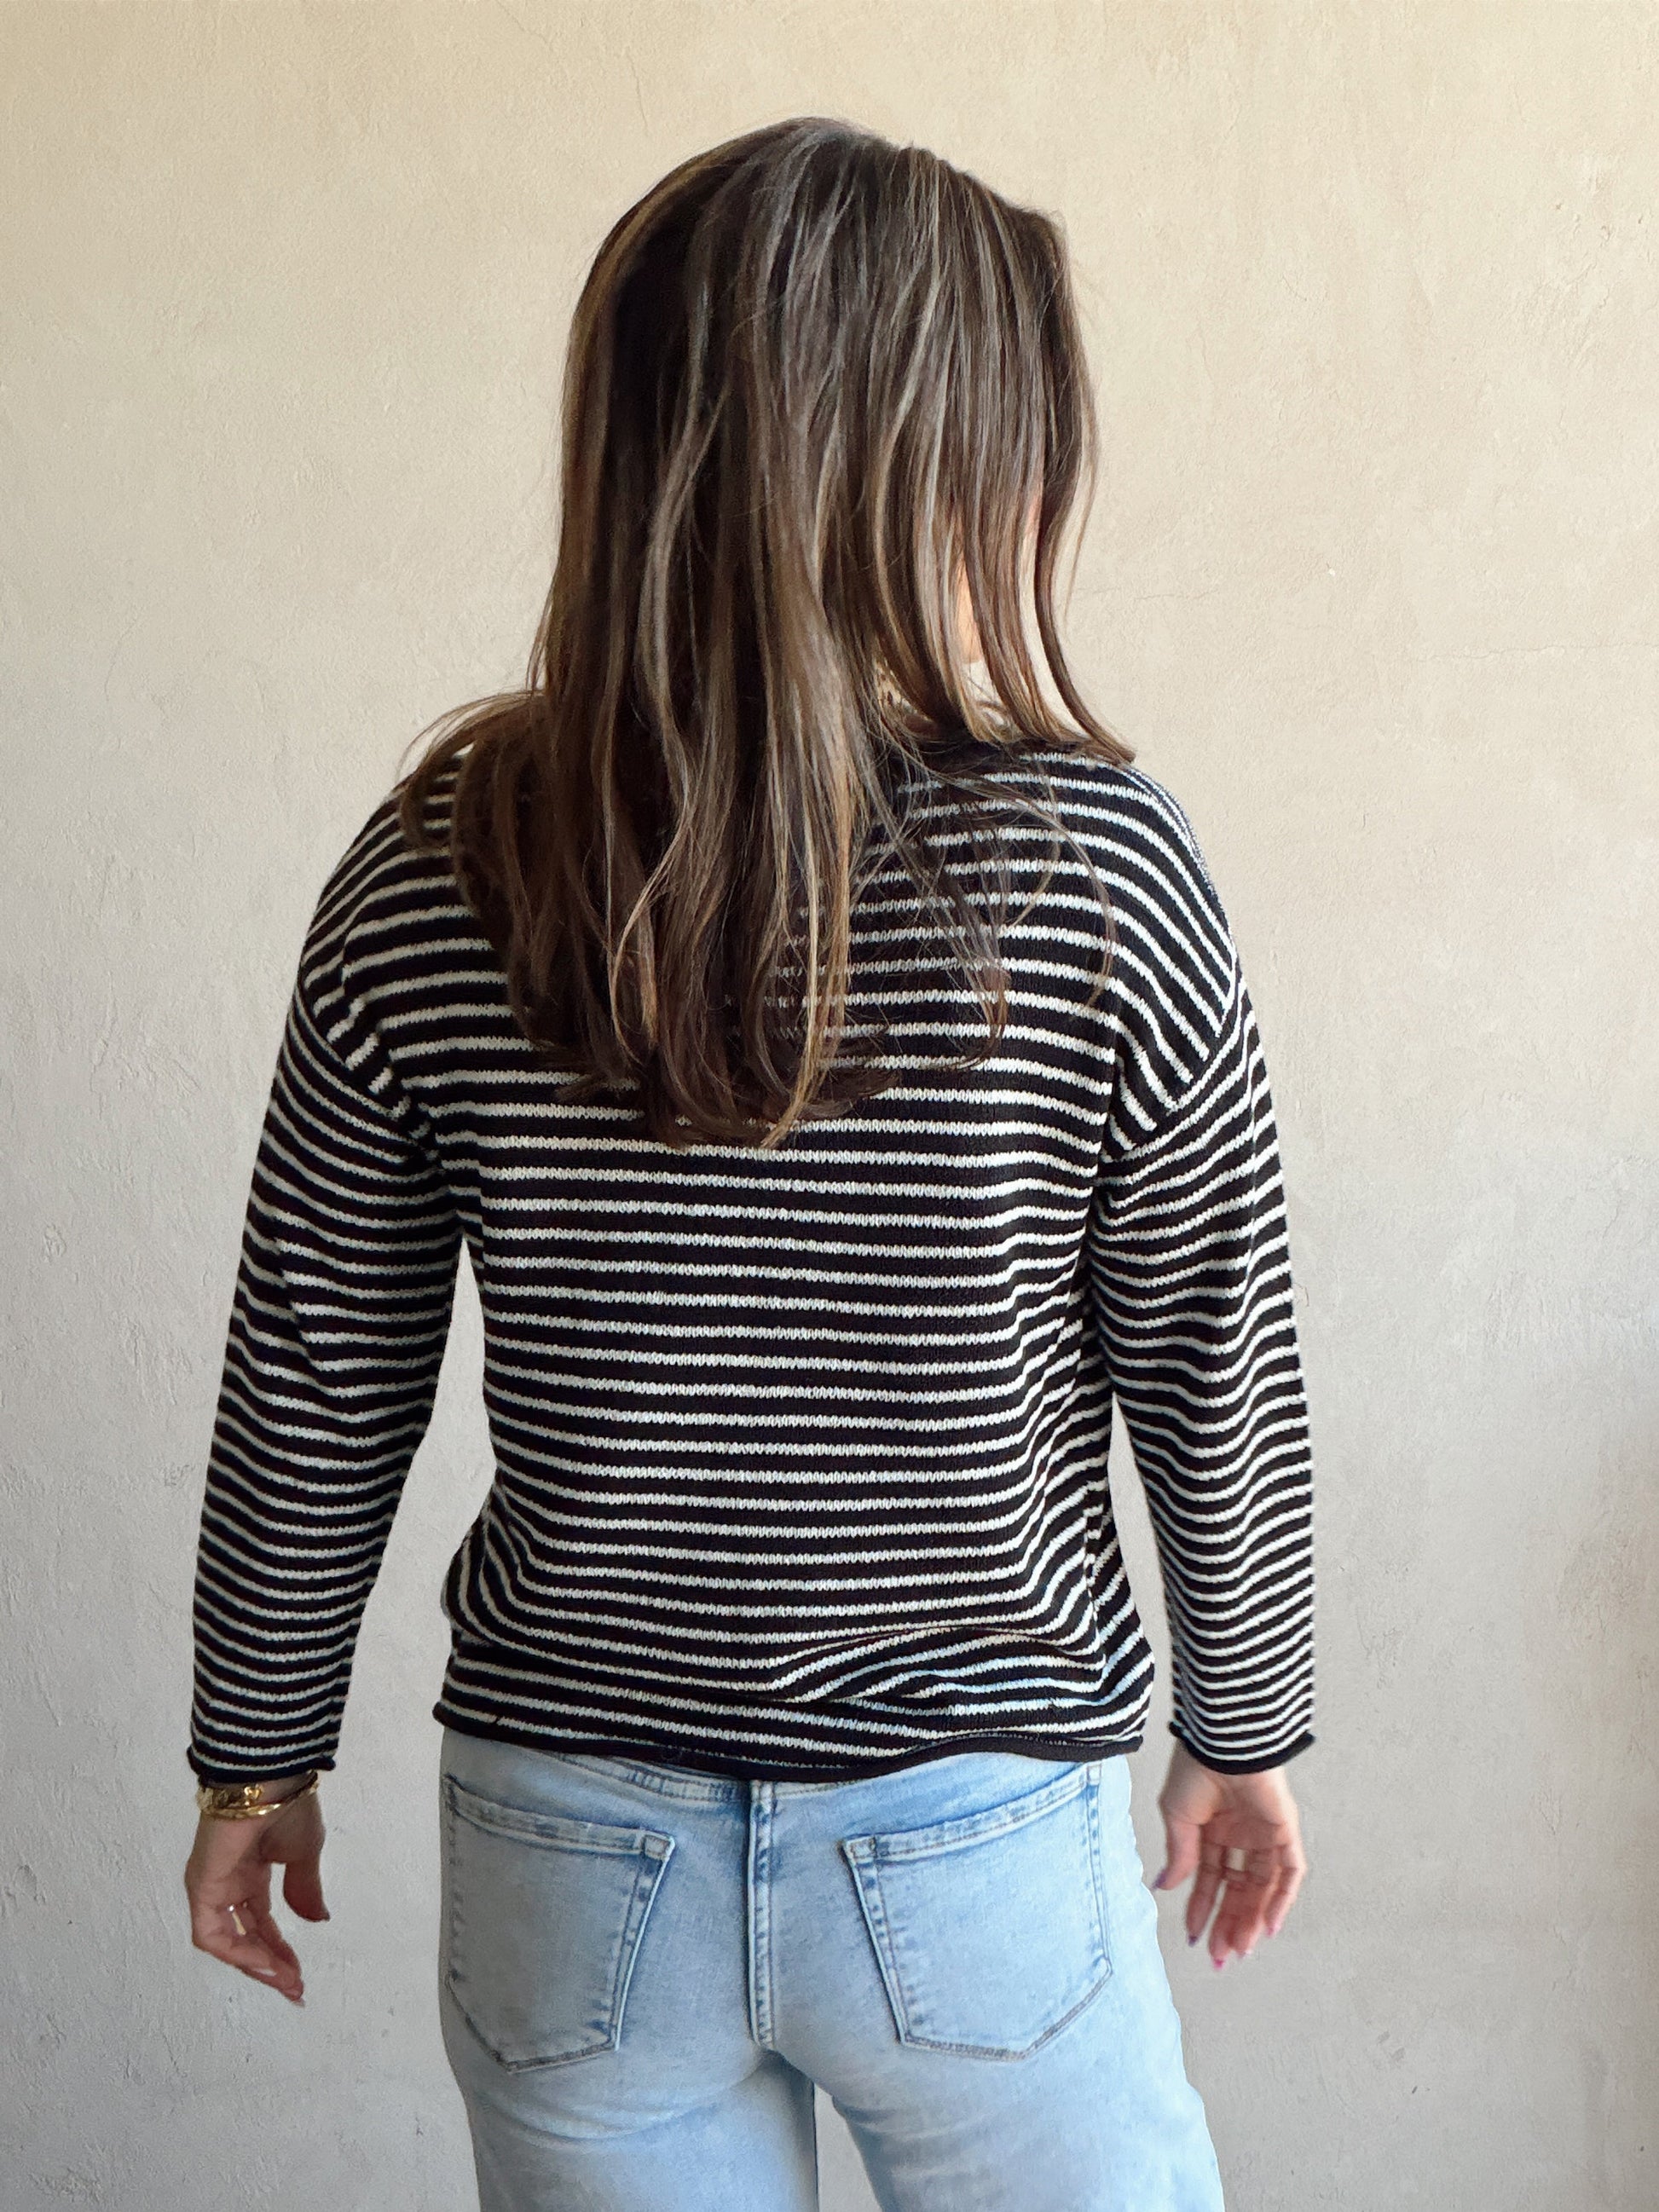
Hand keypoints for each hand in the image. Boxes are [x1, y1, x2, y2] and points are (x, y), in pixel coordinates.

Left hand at [184, 1783, 327, 2004]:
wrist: (270, 1780)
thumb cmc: (287, 1808)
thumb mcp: (304, 1854)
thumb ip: (305, 1890)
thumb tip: (317, 1920)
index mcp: (251, 1873)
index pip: (261, 1924)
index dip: (279, 1952)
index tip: (298, 1977)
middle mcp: (228, 1885)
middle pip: (244, 1938)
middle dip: (269, 1965)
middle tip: (295, 1988)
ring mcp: (211, 1887)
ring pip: (228, 1941)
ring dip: (256, 1964)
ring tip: (285, 1980)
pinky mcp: (201, 1888)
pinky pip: (213, 1934)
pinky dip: (237, 1952)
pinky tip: (265, 1961)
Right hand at [1150, 1741, 1306, 1968]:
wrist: (1223, 1744)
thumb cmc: (1195, 1769)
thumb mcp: (1177, 1817)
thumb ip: (1179, 1856)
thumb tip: (1165, 1887)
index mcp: (1211, 1828)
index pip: (1209, 1877)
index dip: (1202, 1907)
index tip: (1194, 1936)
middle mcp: (1239, 1834)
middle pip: (1237, 1889)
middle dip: (1227, 1923)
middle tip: (1218, 1957)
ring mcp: (1264, 1834)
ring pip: (1262, 1887)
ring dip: (1252, 1919)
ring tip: (1239, 1949)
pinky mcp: (1285, 1830)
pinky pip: (1290, 1871)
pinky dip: (1282, 1899)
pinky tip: (1269, 1925)